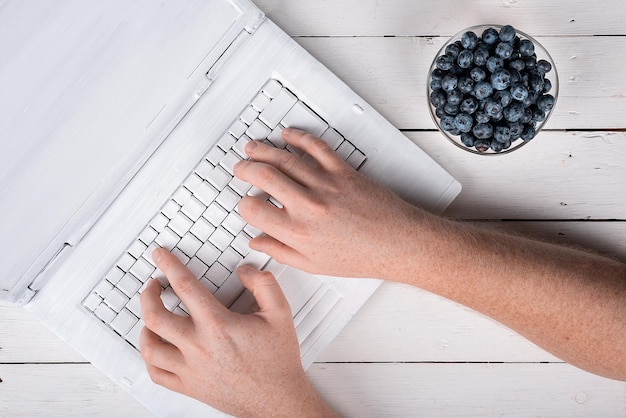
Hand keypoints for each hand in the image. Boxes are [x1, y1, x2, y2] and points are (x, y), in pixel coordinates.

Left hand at [140, 248, 333, 416]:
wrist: (278, 399)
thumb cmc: (278, 361)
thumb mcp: (280, 312)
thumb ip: (263, 283)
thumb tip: (244, 270)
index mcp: (218, 325)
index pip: (184, 286)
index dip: (169, 265)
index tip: (160, 255)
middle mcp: (199, 346)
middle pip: (155, 316)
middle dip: (148, 294)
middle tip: (154, 285)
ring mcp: (190, 369)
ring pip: (149, 346)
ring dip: (145, 325)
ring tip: (151, 315)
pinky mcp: (189, 386)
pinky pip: (156, 372)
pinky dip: (150, 357)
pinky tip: (156, 346)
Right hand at [234, 128, 428, 279]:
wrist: (397, 243)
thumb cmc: (362, 256)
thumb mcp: (314, 264)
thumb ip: (281, 252)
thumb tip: (258, 242)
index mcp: (298, 232)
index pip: (254, 210)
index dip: (244, 205)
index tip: (246, 203)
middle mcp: (309, 206)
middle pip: (264, 176)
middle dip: (245, 168)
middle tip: (240, 167)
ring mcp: (326, 185)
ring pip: (285, 159)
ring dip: (263, 150)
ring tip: (252, 148)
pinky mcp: (343, 171)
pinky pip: (315, 147)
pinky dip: (298, 137)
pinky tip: (288, 135)